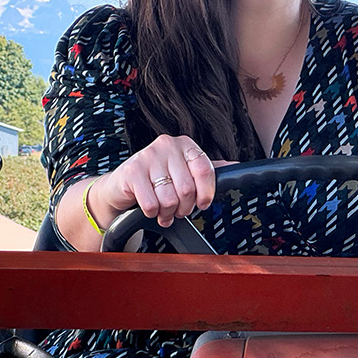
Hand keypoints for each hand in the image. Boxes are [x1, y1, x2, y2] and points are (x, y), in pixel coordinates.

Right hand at [97, 134, 218, 227]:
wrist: (122, 185)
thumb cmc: (157, 178)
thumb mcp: (183, 170)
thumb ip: (207, 169)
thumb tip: (235, 167)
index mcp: (185, 144)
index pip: (206, 170)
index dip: (206, 193)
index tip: (202, 203)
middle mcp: (167, 145)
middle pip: (187, 189)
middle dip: (184, 208)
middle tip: (178, 210)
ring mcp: (148, 156)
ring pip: (169, 199)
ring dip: (168, 213)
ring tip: (164, 211)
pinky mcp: (132, 172)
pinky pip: (151, 204)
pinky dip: (152, 214)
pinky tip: (150, 209)